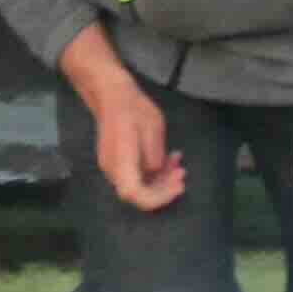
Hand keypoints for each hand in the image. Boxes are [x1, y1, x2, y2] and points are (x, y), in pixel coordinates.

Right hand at [57, 32, 183, 211]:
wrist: (110, 94)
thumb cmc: (132, 107)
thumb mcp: (153, 127)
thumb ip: (156, 156)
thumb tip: (157, 173)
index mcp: (120, 159)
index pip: (135, 194)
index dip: (159, 197)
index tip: (177, 186)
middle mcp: (112, 169)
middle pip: (138, 194)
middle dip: (164, 188)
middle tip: (182, 173)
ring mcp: (112, 168)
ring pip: (138, 186)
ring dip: (160, 179)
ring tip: (177, 162)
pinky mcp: (117, 164)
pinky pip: (135, 176)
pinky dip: (153, 173)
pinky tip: (167, 160)